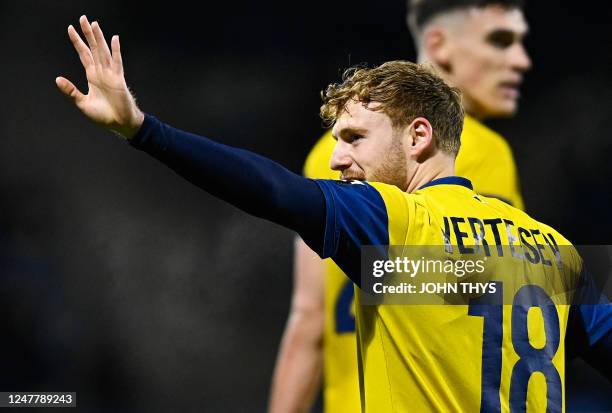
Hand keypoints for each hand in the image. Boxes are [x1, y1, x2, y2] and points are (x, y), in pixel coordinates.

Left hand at [56, 15, 143, 138]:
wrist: (119, 123)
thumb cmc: (103, 115)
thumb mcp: (82, 103)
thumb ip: (70, 91)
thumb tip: (57, 79)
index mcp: (92, 76)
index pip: (84, 54)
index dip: (77, 42)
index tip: (71, 29)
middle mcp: (101, 72)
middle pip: (93, 48)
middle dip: (87, 34)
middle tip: (83, 19)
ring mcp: (110, 74)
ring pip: (103, 51)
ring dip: (99, 38)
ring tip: (94, 24)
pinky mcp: (119, 79)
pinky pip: (117, 62)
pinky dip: (116, 50)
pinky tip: (114, 39)